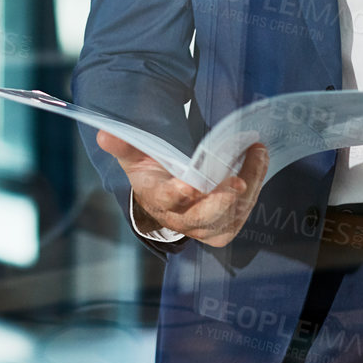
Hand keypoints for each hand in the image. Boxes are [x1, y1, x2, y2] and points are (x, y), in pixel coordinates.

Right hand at [96, 133, 268, 247]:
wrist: (164, 197)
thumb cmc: (151, 172)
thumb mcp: (135, 156)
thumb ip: (123, 145)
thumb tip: (104, 135)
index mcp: (157, 199)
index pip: (166, 200)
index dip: (177, 193)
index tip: (189, 184)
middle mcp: (181, 219)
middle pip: (203, 217)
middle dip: (221, 200)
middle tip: (237, 181)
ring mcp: (204, 226)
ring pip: (229, 215)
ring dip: (247, 186)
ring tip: (256, 154)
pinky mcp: (224, 227)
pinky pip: (243, 212)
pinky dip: (255, 187)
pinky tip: (258, 162)